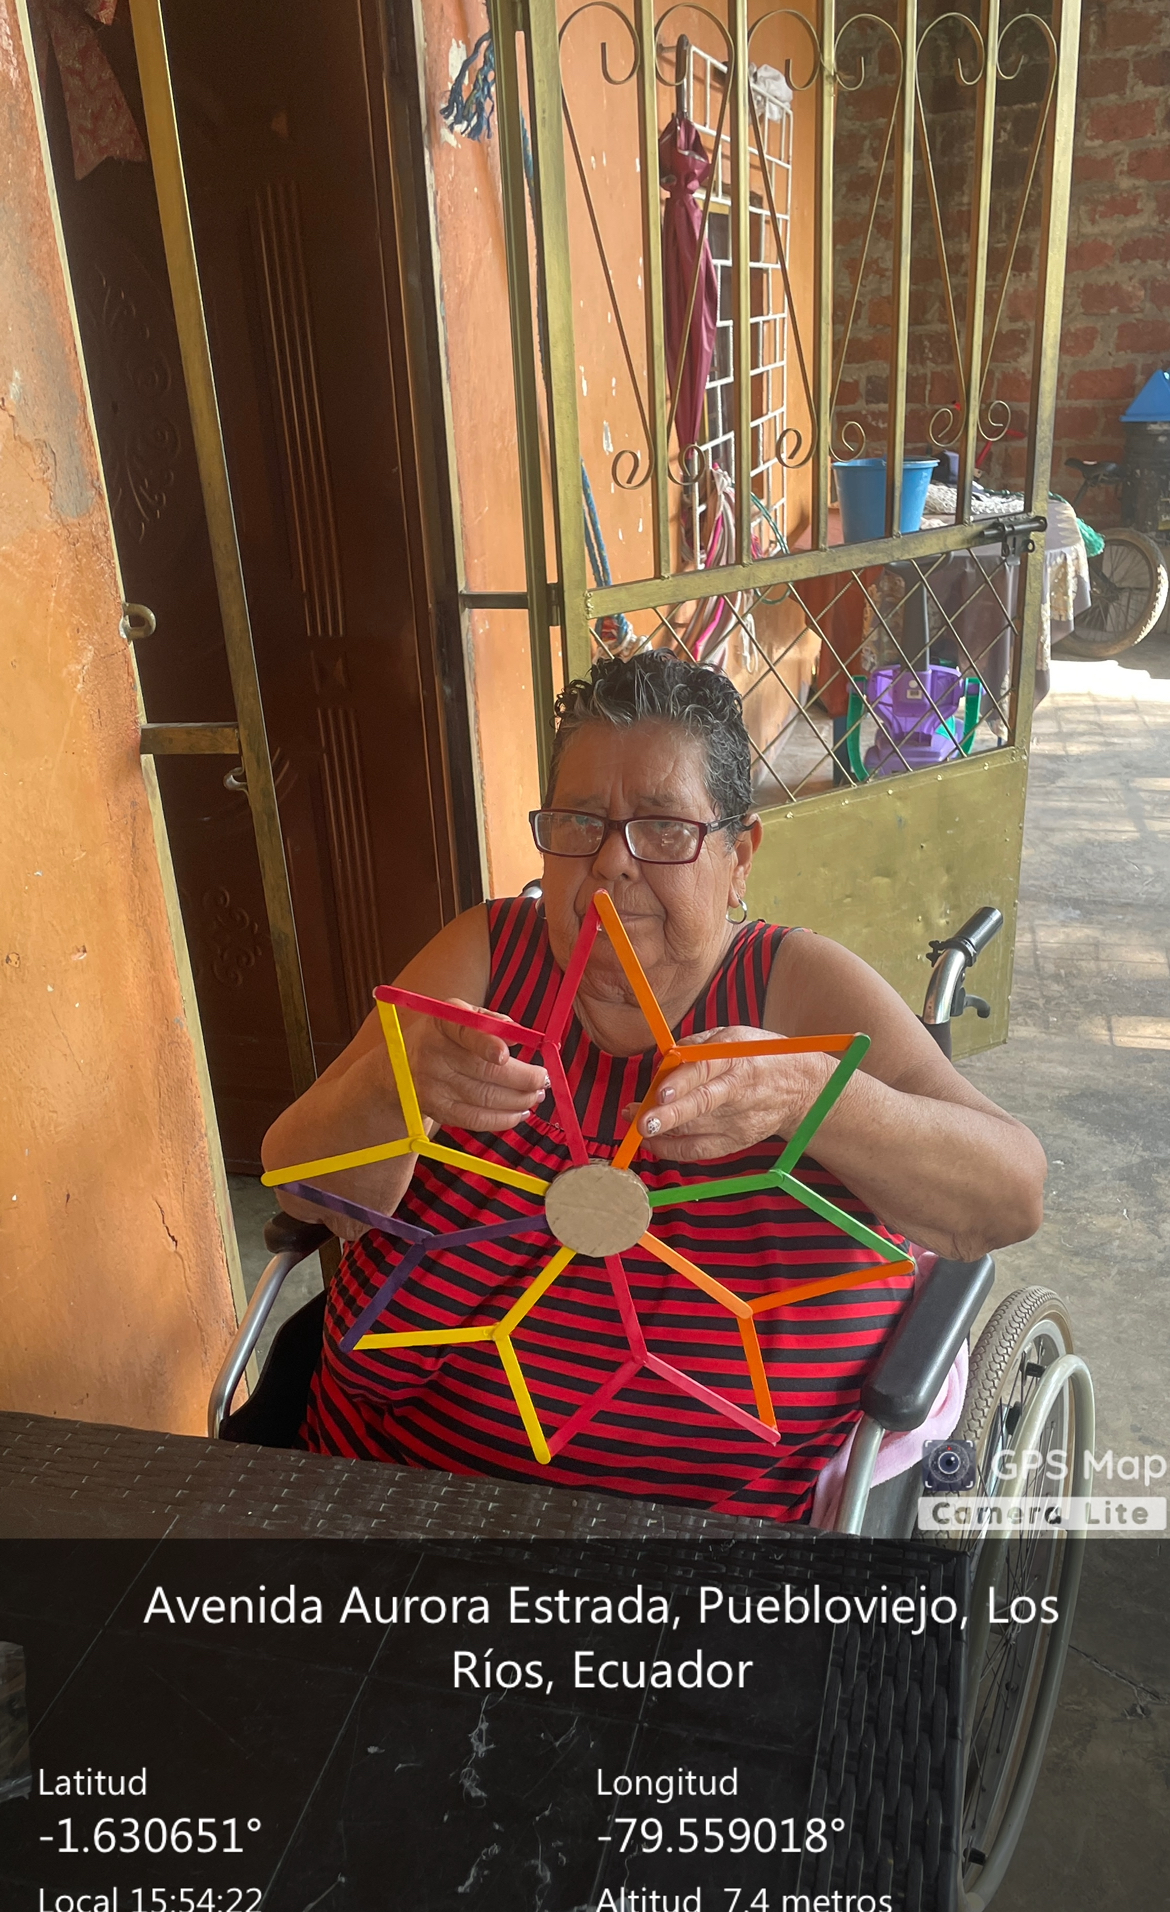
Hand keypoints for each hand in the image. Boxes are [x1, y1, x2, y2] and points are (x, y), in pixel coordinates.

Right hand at [401, 999, 549, 1133]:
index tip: (505, 1055)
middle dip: (522, 1078)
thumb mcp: (460, 1016)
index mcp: (442, 1023)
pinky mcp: (438, 1109)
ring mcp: (433, 1085)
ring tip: (536, 1096)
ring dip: (519, 1100)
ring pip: (485, 1098)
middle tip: (542, 1080)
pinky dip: (503, 1119)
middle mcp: (434, 1054)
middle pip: (483, 1071)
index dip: (485, 1044)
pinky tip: (520, 1112)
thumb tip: (520, 1035)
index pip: (464, 1031)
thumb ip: (490, 1021)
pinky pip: (476, 1119)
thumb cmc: (444, 1037)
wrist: (399, 1066)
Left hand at [621, 1025, 836, 1162]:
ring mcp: (739, 1120)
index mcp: (737, 1058)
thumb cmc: (761, 1056)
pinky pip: (700, 1150)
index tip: (660, 1090)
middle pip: (701, 1104)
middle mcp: (738, 1091)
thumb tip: (665, 1060)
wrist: (802, 1088)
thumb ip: (697, 1046)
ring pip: (695, 1129)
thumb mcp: (734, 1036)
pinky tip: (654, 1142)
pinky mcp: (737, 1141)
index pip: (706, 1068)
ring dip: (661, 1130)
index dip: (682, 1081)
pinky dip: (674, 1149)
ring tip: (636, 1122)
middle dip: (670, 1115)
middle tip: (642, 1121)